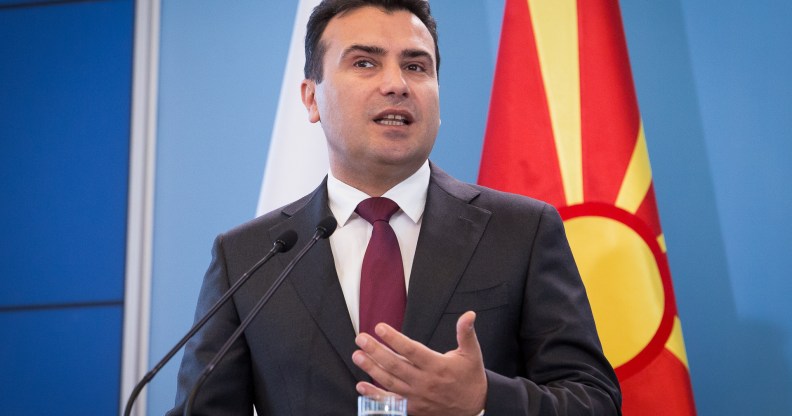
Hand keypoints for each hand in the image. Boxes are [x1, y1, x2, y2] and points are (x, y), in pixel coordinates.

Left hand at [352, 311, 486, 415]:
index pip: (411, 350)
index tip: (380, 328)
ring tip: (358, 356)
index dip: (394, 339)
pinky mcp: (413, 408)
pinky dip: (375, 395)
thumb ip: (466, 333)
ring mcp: (417, 397)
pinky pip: (391, 402)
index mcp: (437, 366)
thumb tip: (469, 314)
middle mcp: (425, 382)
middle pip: (395, 365)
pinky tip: (361, 386)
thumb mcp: (472, 353)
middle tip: (361, 339)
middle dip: (376, 351)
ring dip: (371, 369)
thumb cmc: (471, 377)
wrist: (475, 407)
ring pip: (390, 382)